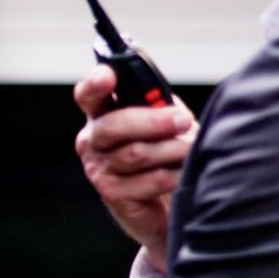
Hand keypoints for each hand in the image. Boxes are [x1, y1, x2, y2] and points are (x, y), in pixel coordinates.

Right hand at [74, 64, 196, 272]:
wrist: (167, 202)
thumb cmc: (165, 153)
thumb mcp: (163, 119)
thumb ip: (157, 104)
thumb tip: (161, 98)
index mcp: (101, 113)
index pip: (88, 94)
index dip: (95, 83)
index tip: (108, 76)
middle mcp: (92, 140)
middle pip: (114, 125)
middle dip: (154, 121)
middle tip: (184, 121)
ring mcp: (98, 168)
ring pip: (136, 153)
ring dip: (172, 150)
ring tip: (190, 151)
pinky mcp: (111, 194)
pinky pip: (148, 180)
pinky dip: (173, 176)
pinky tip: (182, 174)